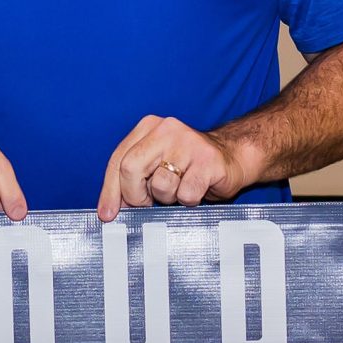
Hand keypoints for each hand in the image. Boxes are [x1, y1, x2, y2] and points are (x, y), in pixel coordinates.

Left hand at [97, 115, 252, 221]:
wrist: (233, 157)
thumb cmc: (189, 166)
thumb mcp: (155, 165)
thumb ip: (131, 179)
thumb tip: (109, 209)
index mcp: (148, 127)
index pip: (118, 159)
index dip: (110, 191)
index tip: (108, 214)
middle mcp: (166, 129)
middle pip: (131, 168)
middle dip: (135, 195)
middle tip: (148, 204)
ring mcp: (188, 143)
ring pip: (160, 185)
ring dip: (168, 198)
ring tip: (180, 189)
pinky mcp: (207, 160)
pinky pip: (186, 194)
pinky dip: (189, 201)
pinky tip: (197, 189)